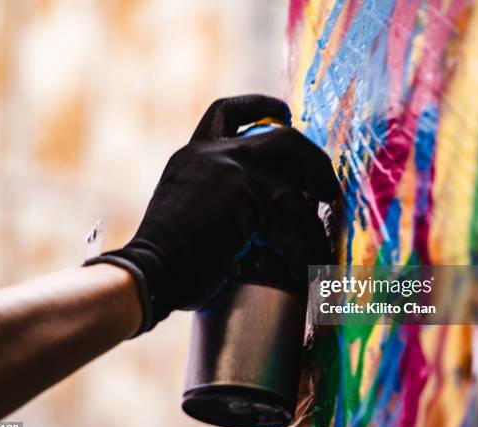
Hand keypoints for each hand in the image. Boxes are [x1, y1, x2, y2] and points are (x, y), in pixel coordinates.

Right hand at [87, 95, 338, 333]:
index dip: (261, 106)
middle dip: (315, 163)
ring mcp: (231, 174)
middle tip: (327, 189)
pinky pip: (290, 227)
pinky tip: (307, 267)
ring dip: (313, 225)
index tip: (285, 113)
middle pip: (283, 140)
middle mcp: (214, 154)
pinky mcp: (245, 203)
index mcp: (196, 152)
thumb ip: (213, 190)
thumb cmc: (164, 251)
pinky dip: (304, 250)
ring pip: (293, 192)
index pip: (227, 111)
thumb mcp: (184, 202)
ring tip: (319, 248)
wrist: (149, 269)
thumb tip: (254, 206)